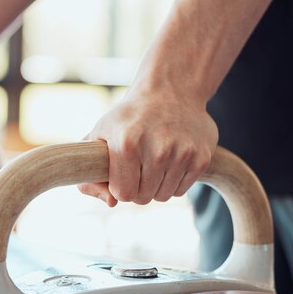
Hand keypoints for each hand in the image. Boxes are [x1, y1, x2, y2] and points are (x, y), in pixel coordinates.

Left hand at [78, 76, 217, 206]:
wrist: (171, 90)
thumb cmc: (129, 118)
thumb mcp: (100, 135)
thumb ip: (90, 174)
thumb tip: (110, 203)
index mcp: (127, 144)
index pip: (123, 194)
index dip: (120, 188)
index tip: (121, 174)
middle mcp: (157, 149)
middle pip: (143, 198)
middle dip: (138, 188)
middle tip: (138, 167)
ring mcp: (182, 154)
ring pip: (163, 196)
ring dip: (156, 185)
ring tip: (154, 161)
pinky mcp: (201, 158)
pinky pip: (181, 190)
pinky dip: (173, 181)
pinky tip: (170, 160)